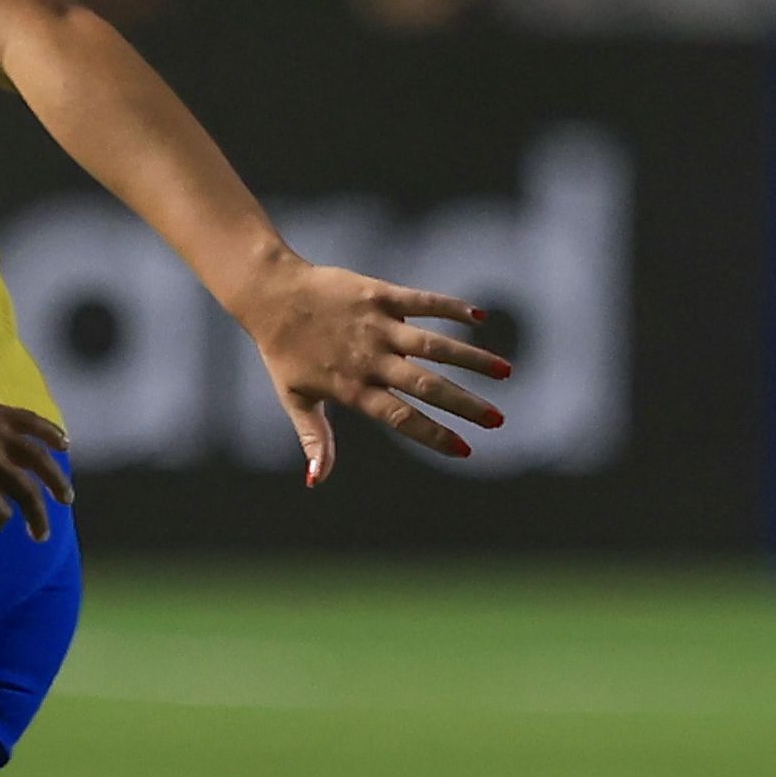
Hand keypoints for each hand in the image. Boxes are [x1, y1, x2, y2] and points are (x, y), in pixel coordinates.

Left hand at [235, 261, 512, 482]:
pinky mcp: (379, 295)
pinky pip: (422, 302)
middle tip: (498, 420)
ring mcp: (376, 325)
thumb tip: (316, 481)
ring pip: (432, 344)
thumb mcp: (294, 399)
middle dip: (464, 404)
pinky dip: (451, 308)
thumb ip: (314, 438)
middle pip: (425, 384)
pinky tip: (480, 316)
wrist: (270, 296)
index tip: (466, 449)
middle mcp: (369, 358)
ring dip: (471, 358)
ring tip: (505, 372)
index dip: (433, 434)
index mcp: (352, 387)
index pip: (400, 417)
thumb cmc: (283, 352)